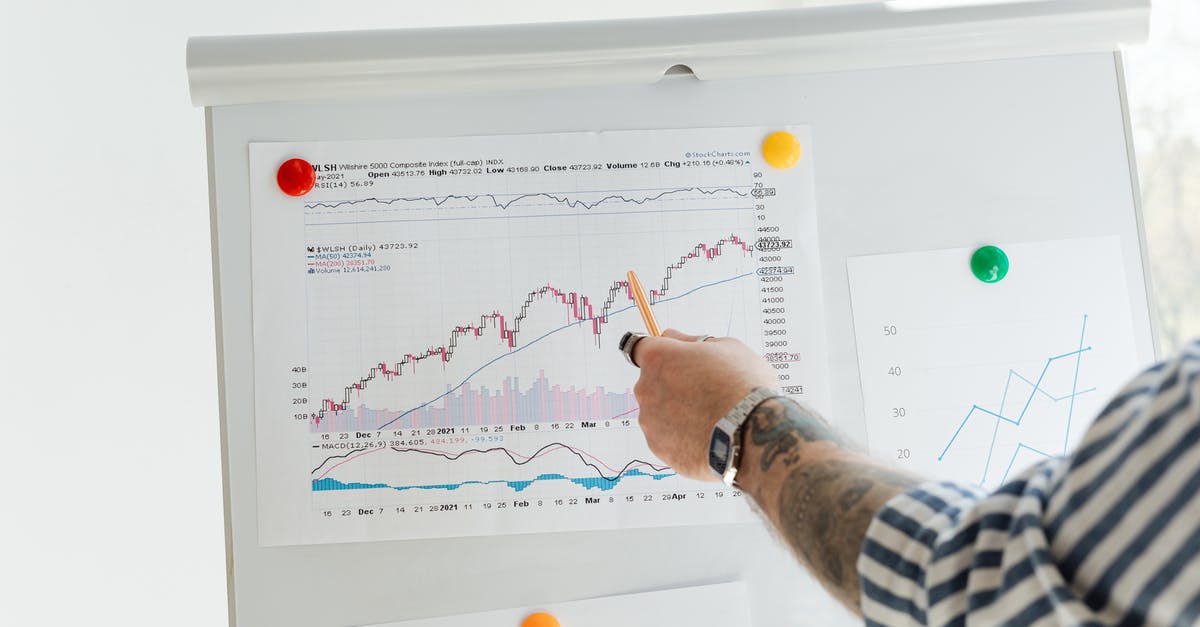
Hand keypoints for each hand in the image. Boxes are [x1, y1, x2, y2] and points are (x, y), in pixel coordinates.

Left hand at [630, 329, 778, 480]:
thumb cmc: (743, 386)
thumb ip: (691, 341)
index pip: (640, 347)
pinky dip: (682, 437)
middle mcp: (646, 388)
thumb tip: (672, 336)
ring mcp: (650, 421)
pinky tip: (707, 435)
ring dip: (678, 412)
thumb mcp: (726, 347)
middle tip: (705, 391)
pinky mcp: (659, 448)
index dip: (659, 352)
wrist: (754, 435)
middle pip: (652, 381)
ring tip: (711, 417)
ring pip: (659, 412)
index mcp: (658, 358)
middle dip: (672, 384)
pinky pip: (667, 437)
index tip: (671, 358)